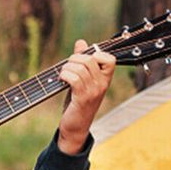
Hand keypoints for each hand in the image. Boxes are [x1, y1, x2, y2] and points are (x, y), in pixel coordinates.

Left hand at [57, 39, 116, 153]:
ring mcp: (94, 91)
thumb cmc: (77, 102)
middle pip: (90, 59)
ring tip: (62, 75)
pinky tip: (61, 80)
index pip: (109, 58)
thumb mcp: (81, 80)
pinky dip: (64, 76)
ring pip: (80, 67)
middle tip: (67, 68)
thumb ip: (82, 61)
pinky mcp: (83, 98)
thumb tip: (81, 42)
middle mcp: (103, 84)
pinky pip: (74, 78)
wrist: (75, 127)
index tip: (82, 61)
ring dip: (66, 68)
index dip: (95, 54)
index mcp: (105, 79)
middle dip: (73, 59)